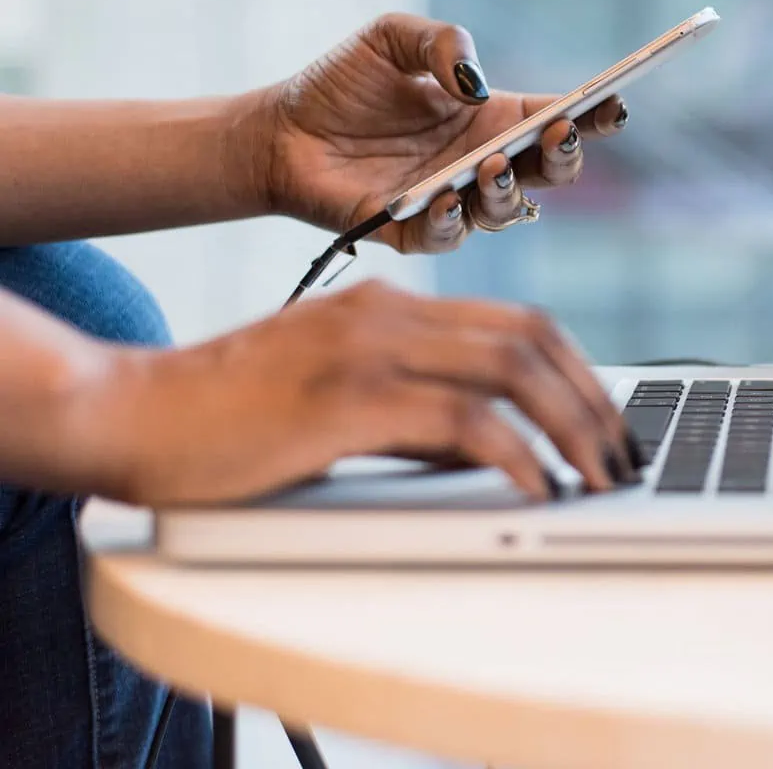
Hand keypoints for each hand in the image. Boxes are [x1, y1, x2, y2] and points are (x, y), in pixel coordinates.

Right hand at [84, 280, 643, 505]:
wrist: (129, 413)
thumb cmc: (228, 417)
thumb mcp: (339, 398)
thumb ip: (414, 410)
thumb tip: (492, 449)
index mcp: (390, 304)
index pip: (518, 321)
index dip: (579, 370)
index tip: (608, 421)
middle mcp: (388, 312)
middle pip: (531, 338)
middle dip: (593, 400)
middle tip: (622, 455)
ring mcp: (368, 349)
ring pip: (511, 370)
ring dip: (572, 427)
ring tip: (599, 477)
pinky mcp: (347, 398)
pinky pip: (462, 421)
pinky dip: (515, 455)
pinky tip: (537, 487)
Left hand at [253, 13, 627, 251]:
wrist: (278, 131)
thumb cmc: (341, 84)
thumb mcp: (392, 37)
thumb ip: (441, 42)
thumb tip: (475, 82)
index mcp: (492, 117)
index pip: (558, 118)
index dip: (593, 114)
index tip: (613, 102)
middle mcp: (482, 162)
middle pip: (550, 172)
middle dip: (566, 156)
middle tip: (559, 133)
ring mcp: (453, 200)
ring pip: (507, 210)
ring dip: (508, 190)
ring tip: (491, 164)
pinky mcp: (411, 231)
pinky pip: (447, 236)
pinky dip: (453, 220)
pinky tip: (446, 196)